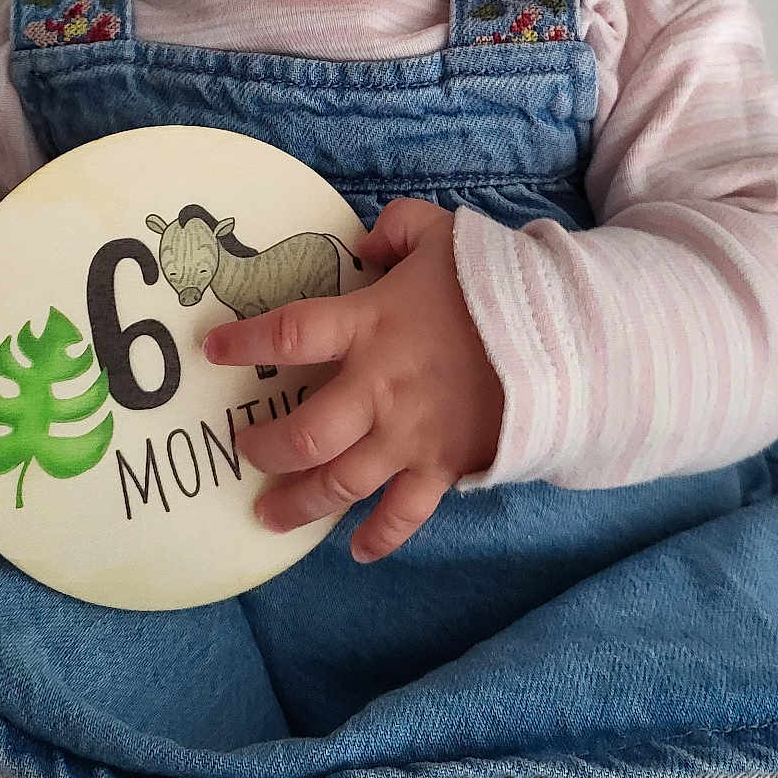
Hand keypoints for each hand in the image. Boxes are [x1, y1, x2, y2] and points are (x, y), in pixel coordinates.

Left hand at [201, 198, 504, 562]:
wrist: (568, 336)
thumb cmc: (497, 282)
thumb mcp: (442, 232)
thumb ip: (395, 228)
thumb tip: (362, 244)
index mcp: (371, 326)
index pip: (289, 335)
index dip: (243, 343)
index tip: (210, 350)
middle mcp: (380, 389)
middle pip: (303, 434)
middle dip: (264, 447)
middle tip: (244, 448)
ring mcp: (410, 436)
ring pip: (340, 484)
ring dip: (299, 503)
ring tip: (269, 514)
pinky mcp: (443, 466)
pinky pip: (404, 514)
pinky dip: (380, 537)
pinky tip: (357, 549)